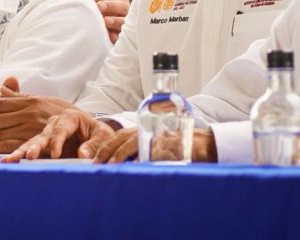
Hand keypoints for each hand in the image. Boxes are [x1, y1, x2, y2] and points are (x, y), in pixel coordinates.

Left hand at [0, 78, 75, 153]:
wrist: (85, 127)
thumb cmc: (63, 114)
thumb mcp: (43, 100)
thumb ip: (22, 96)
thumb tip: (4, 87)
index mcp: (29, 100)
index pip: (0, 103)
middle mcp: (29, 111)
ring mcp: (32, 126)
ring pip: (2, 131)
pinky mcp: (36, 140)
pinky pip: (12, 144)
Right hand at [2, 109, 114, 162]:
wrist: (96, 134)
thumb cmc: (100, 134)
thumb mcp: (103, 136)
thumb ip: (94, 144)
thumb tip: (83, 155)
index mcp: (70, 117)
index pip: (61, 129)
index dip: (57, 142)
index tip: (56, 155)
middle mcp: (54, 123)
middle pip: (41, 134)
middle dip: (34, 147)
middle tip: (29, 157)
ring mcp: (45, 133)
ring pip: (31, 141)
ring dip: (21, 151)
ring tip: (9, 160)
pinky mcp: (41, 144)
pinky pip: (27, 148)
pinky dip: (17, 154)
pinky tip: (5, 161)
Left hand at [82, 0, 129, 43]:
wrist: (107, 35)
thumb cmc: (103, 15)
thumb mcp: (98, 5)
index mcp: (119, 1)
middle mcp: (125, 11)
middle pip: (121, 6)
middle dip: (110, 5)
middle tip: (99, 6)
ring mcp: (127, 24)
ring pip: (124, 21)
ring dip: (115, 20)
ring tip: (106, 20)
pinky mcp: (125, 37)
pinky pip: (123, 36)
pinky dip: (117, 36)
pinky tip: (111, 36)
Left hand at [95, 127, 214, 163]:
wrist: (205, 144)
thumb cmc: (179, 147)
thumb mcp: (156, 147)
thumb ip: (140, 154)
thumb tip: (122, 167)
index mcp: (144, 131)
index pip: (119, 137)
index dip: (106, 147)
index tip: (94, 160)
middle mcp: (150, 132)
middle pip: (123, 138)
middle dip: (109, 151)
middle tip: (97, 165)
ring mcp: (160, 138)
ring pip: (136, 143)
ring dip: (122, 155)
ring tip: (111, 166)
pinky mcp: (172, 146)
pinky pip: (155, 152)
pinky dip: (144, 159)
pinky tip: (135, 167)